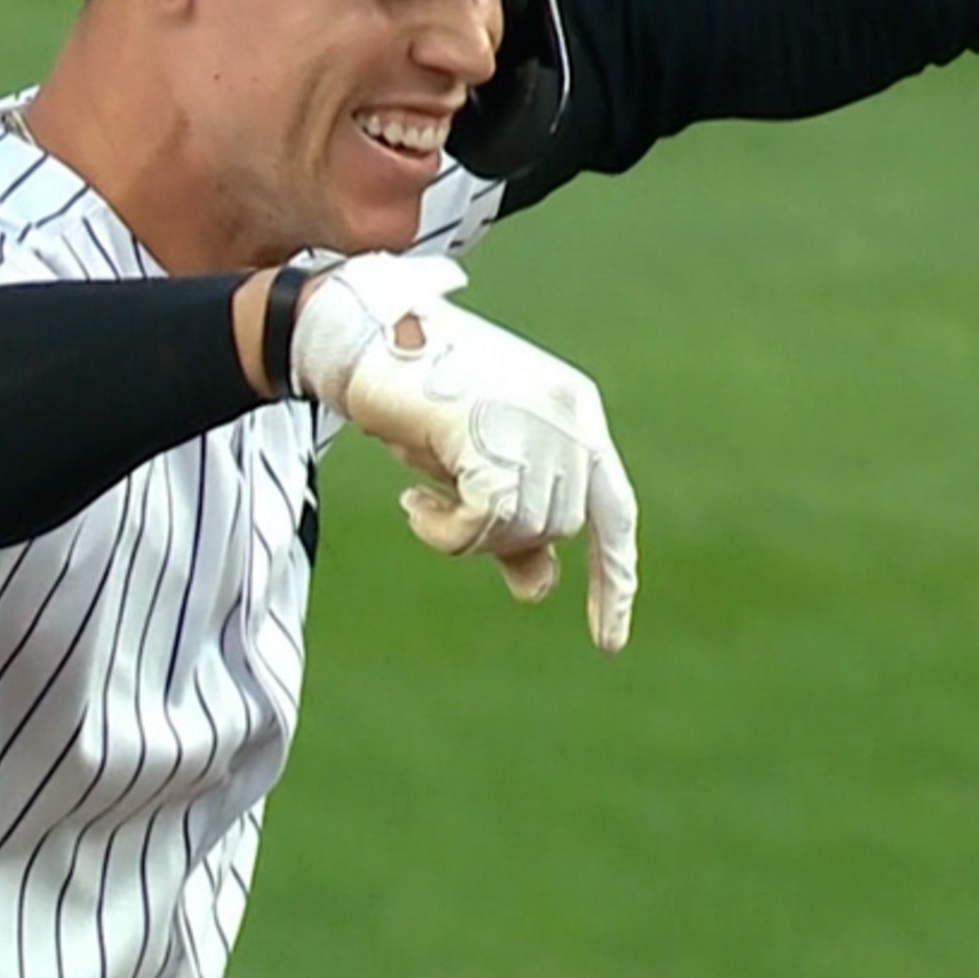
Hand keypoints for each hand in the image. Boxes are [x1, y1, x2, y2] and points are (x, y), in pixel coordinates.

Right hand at [289, 254, 639, 651]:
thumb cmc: (422, 395)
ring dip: (466, 532)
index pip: (613, 510)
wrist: (364, 335)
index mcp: (578, 410)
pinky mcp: (489, 437)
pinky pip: (481, 528)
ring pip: (519, 531)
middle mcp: (569, 416)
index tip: (610, 642)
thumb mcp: (479, 460)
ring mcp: (533, 424)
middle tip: (443, 504)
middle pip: (555, 528)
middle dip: (498, 538)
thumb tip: (539, 590)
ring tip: (427, 493)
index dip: (614, 578)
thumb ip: (516, 516)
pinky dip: (444, 533)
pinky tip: (413, 503)